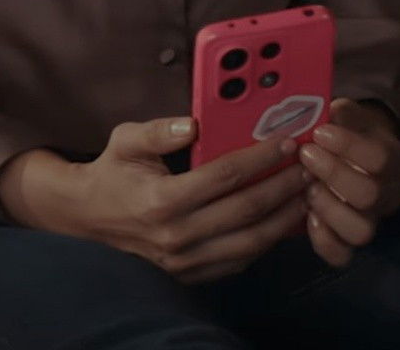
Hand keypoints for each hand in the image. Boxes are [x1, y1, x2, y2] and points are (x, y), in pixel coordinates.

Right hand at [0, 117, 309, 285]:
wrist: (90, 218)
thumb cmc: (112, 173)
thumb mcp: (125, 140)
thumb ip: (157, 131)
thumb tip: (193, 123)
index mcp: (161, 200)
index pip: (225, 176)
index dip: (260, 158)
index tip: (286, 141)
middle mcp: (176, 235)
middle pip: (247, 210)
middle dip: (284, 185)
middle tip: (310, 166)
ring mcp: (185, 261)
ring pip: (251, 242)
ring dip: (285, 217)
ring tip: (306, 193)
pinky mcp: (192, 274)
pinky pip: (241, 260)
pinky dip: (268, 241)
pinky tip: (283, 219)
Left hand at [297, 97, 399, 267]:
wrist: (342, 155)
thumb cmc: (343, 132)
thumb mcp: (346, 115)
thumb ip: (339, 112)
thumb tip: (325, 110)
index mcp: (396, 161)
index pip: (381, 158)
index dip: (348, 146)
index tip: (320, 132)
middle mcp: (390, 195)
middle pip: (370, 196)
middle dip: (332, 174)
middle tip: (305, 155)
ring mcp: (371, 221)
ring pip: (360, 231)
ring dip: (328, 209)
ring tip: (307, 188)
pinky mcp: (348, 241)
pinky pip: (341, 255)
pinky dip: (322, 240)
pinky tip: (306, 216)